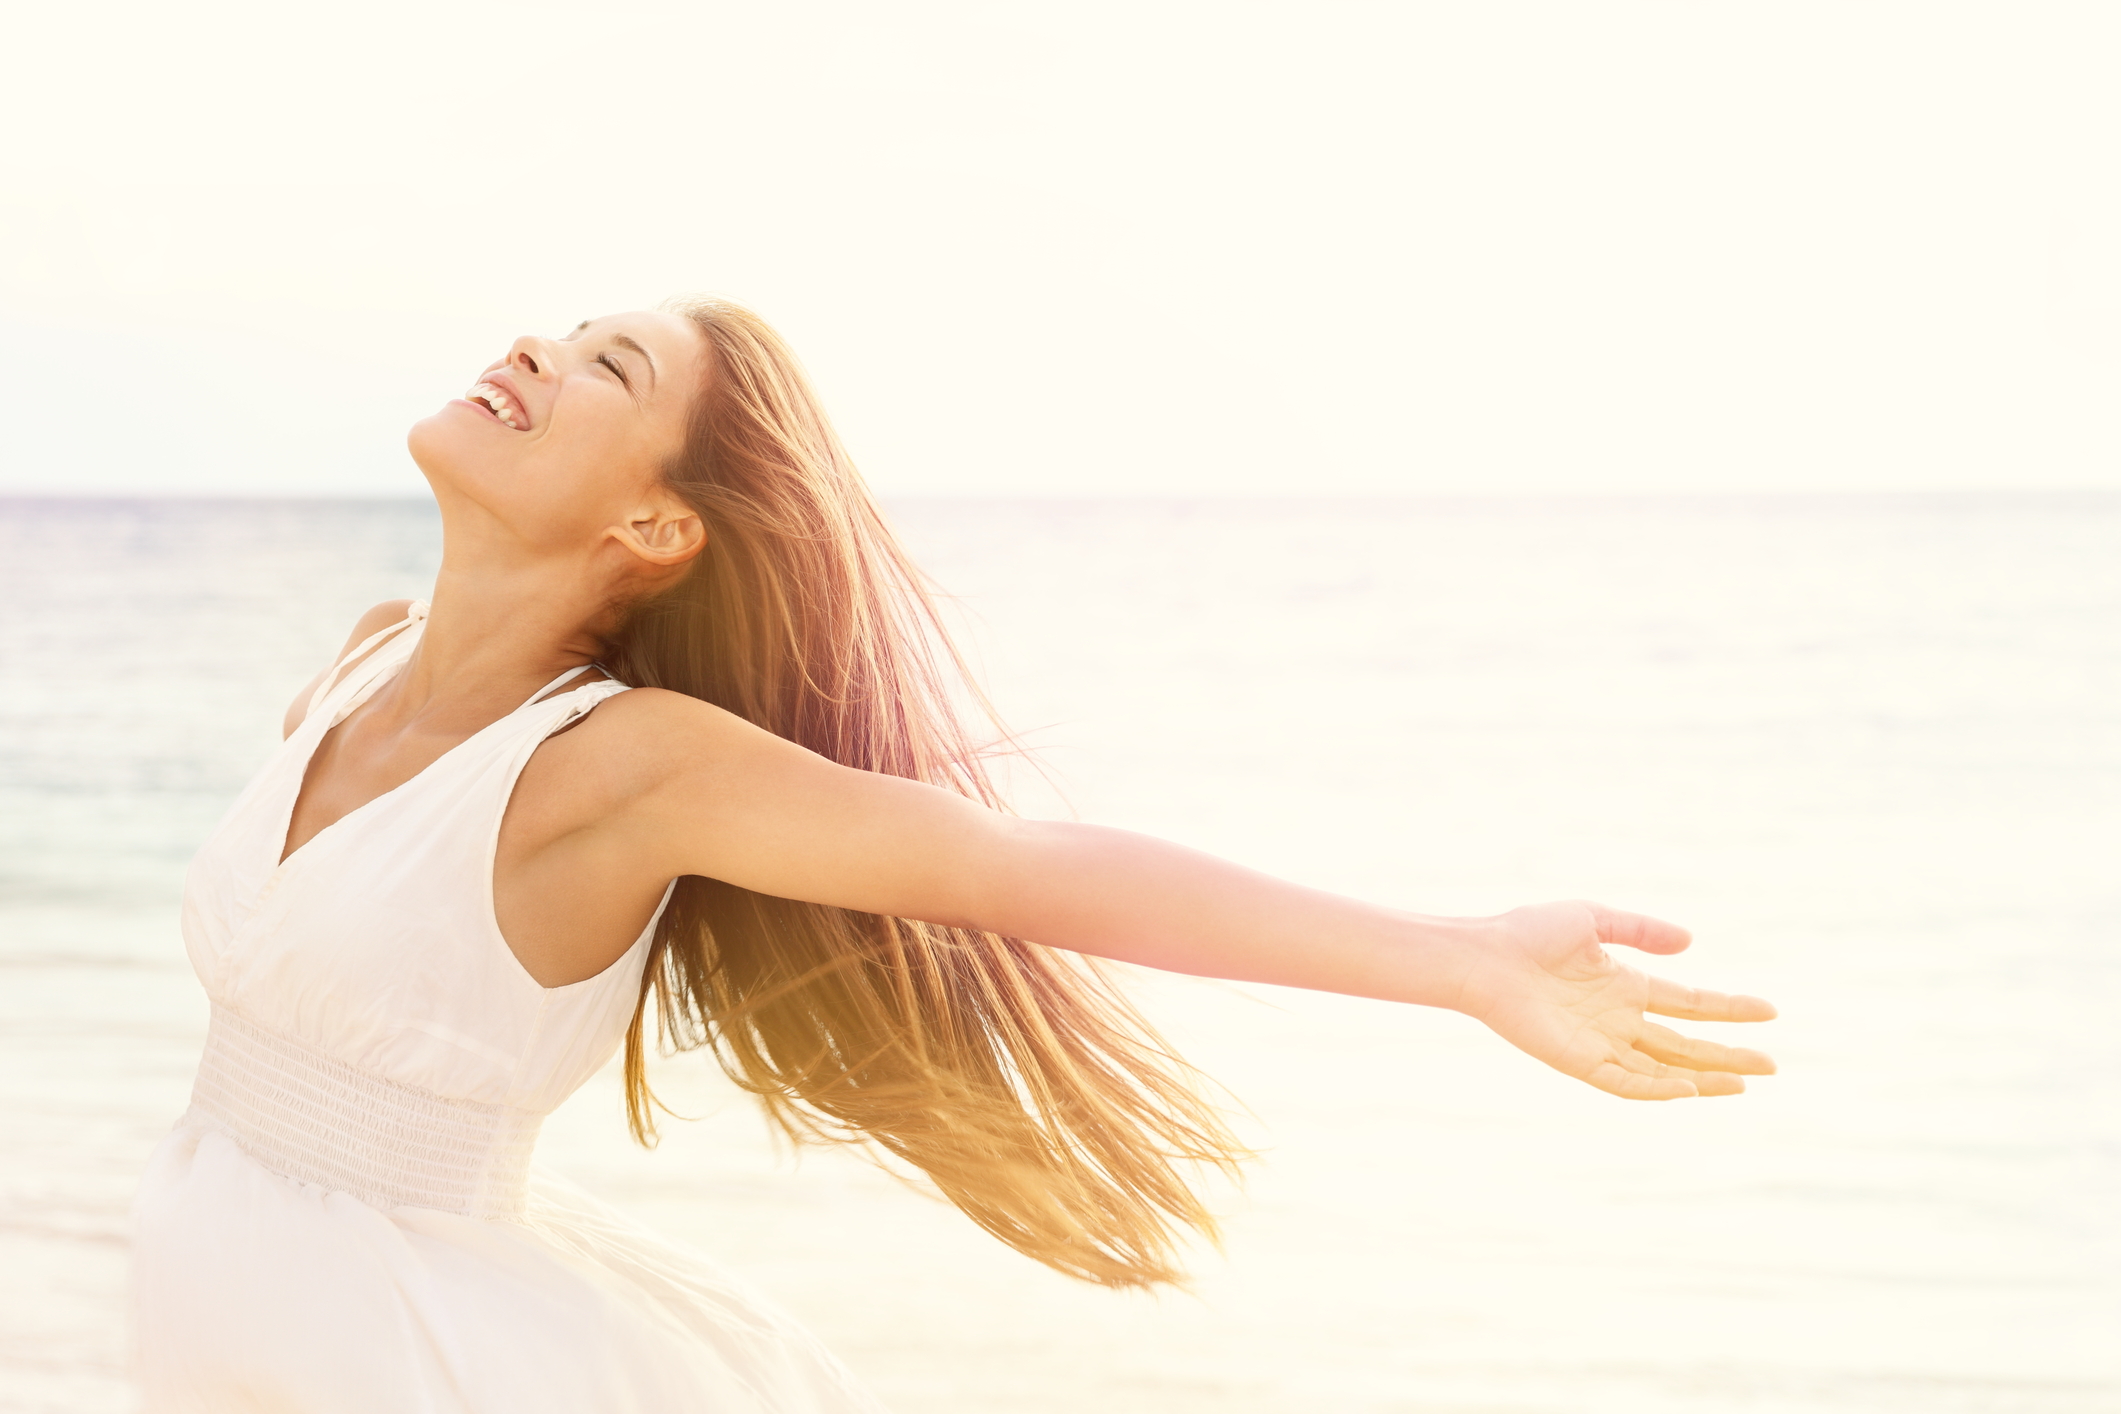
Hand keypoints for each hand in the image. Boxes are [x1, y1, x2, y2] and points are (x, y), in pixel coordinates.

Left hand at [1453, 901, 1776, 1099]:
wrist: (1485, 956)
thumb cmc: (1529, 932)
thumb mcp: (1593, 919)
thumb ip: (1641, 930)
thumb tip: (1690, 943)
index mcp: (1626, 986)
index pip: (1690, 1004)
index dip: (1729, 1008)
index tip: (1769, 1011)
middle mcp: (1619, 1019)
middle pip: (1686, 1044)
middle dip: (1729, 1056)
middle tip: (1772, 1065)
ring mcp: (1601, 1043)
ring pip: (1665, 1071)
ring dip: (1705, 1079)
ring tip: (1745, 1084)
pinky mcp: (1579, 1061)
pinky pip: (1625, 1084)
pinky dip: (1657, 1090)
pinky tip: (1689, 1089)